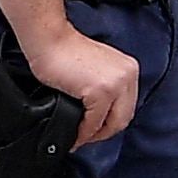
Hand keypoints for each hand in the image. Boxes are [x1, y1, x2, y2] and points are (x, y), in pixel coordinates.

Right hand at [20, 23, 142, 147]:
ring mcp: (116, 84)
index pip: (127, 106)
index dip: (111, 122)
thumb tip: (102, 114)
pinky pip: (94, 122)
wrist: (48, 40)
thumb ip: (106, 87)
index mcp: (128, 70)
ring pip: (112, 123)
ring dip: (94, 134)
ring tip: (79, 136)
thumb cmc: (64, 52)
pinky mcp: (100, 91)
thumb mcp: (97, 69)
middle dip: (104, 132)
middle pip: (124, 118)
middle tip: (86, 137)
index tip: (96, 129)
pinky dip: (83, 132)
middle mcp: (127, 75)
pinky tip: (74, 133)